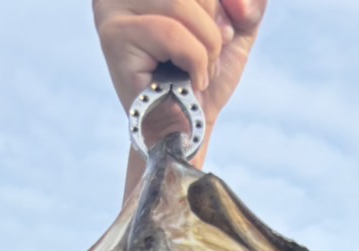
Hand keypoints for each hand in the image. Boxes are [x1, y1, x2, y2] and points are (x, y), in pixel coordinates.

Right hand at [93, 1, 266, 127]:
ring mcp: (111, 8)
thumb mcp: (234, 28)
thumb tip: (238, 3)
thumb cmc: (203, 79)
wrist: (186, 129)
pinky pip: (171, 33)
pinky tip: (191, 81)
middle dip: (212, 30)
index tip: (225, 34)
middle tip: (207, 62)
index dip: (218, 7)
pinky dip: (194, 61)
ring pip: (180, 6)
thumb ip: (247, 2)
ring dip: (205, 48)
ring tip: (198, 73)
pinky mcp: (114, 35)